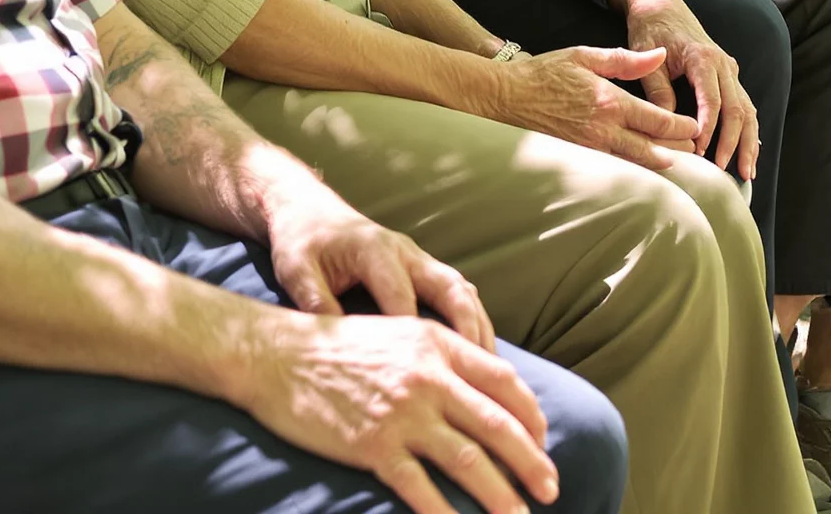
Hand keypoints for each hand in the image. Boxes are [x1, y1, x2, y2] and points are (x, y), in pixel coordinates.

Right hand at [239, 306, 559, 513]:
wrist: (278, 354)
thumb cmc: (337, 344)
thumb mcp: (397, 333)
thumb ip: (438, 356)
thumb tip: (480, 388)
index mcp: (435, 343)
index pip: (503, 381)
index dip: (530, 415)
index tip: (542, 441)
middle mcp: (428, 376)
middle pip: (498, 425)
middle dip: (532, 462)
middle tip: (553, 487)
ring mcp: (402, 414)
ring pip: (470, 461)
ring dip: (503, 496)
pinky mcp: (375, 446)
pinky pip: (423, 490)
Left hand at [261, 181, 494, 351]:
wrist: (305, 209)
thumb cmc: (300, 241)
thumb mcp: (296, 270)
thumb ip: (316, 303)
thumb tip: (340, 346)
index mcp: (374, 249)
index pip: (403, 299)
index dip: (416, 339)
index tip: (426, 378)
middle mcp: (404, 249)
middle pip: (449, 289)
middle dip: (468, 330)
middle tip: (481, 374)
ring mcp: (416, 255)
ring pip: (460, 289)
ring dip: (478, 325)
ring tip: (491, 370)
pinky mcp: (420, 265)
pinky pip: (456, 289)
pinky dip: (472, 317)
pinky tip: (481, 350)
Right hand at [490, 44, 700, 169]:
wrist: (507, 97)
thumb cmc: (545, 73)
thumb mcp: (585, 56)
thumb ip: (625, 59)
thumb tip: (660, 55)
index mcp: (610, 100)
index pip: (658, 119)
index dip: (682, 126)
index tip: (696, 127)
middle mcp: (605, 129)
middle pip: (654, 147)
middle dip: (679, 150)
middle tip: (697, 150)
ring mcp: (592, 149)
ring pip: (637, 164)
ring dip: (661, 165)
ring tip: (679, 164)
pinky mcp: (581, 160)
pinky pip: (616, 170)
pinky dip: (635, 172)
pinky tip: (645, 173)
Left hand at [615, 0, 758, 180]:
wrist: (659, 4)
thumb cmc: (650, 29)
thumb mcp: (647, 58)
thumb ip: (658, 90)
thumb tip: (670, 125)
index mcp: (703, 58)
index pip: (713, 101)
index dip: (710, 130)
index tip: (702, 153)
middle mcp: (723, 64)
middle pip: (737, 109)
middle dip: (734, 143)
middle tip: (727, 172)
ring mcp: (729, 69)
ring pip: (747, 109)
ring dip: (748, 142)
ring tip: (747, 172)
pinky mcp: (729, 74)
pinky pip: (744, 104)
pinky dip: (748, 129)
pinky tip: (750, 151)